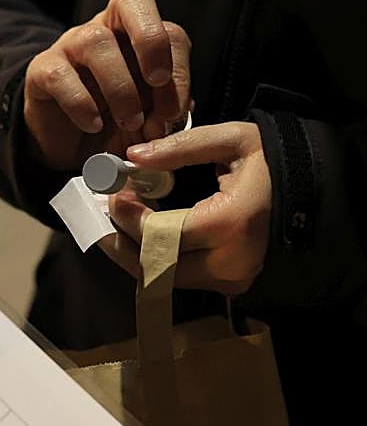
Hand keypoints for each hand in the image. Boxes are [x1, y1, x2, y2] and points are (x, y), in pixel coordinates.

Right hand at [24, 0, 190, 169]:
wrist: (66, 144)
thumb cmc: (112, 124)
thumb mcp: (146, 120)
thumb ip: (163, 113)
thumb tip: (178, 109)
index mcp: (138, 38)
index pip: (168, 31)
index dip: (177, 68)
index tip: (173, 112)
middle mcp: (105, 29)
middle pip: (131, 0)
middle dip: (151, 40)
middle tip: (157, 82)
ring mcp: (69, 45)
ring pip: (96, 42)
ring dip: (120, 87)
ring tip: (129, 122)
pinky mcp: (41, 70)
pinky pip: (60, 75)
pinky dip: (81, 103)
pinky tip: (93, 125)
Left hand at [98, 122, 269, 294]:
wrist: (316, 190)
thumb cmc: (275, 161)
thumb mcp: (232, 140)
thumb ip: (180, 147)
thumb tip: (132, 157)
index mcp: (230, 224)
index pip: (160, 235)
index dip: (128, 218)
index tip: (114, 194)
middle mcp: (230, 262)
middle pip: (155, 268)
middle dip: (122, 242)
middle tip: (108, 213)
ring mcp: (232, 279)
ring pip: (164, 280)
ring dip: (135, 252)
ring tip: (123, 220)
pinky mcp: (231, 284)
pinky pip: (180, 279)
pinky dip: (156, 259)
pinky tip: (147, 232)